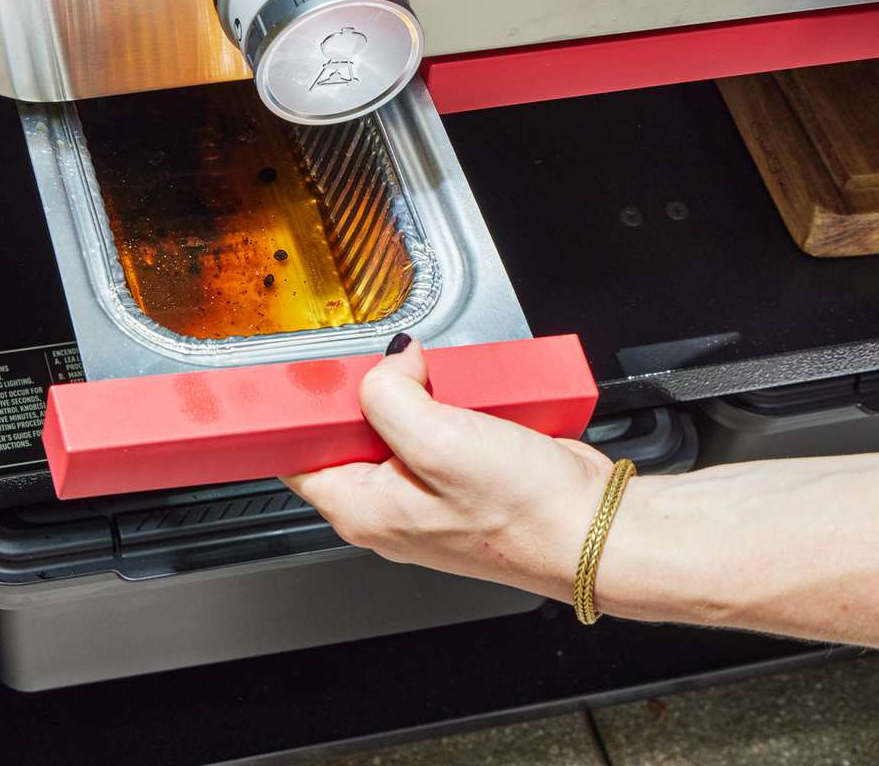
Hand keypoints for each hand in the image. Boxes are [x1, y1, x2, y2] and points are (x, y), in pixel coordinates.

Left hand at [281, 336, 615, 602]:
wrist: (596, 530)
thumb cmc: (523, 515)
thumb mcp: (439, 441)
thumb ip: (390, 396)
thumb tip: (385, 362)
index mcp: (362, 509)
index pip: (296, 457)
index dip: (297, 414)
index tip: (309, 378)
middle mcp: (388, 506)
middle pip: (348, 431)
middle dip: (371, 392)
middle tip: (396, 373)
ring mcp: (426, 491)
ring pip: (400, 421)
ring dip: (421, 394)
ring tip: (444, 387)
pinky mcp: (462, 474)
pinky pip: (442, 424)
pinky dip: (455, 403)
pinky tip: (473, 399)